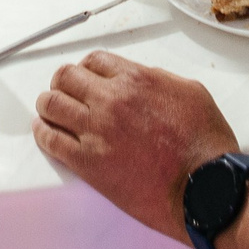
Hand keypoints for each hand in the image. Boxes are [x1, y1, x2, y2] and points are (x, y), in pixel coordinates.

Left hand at [33, 52, 239, 243]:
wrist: (204, 187)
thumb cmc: (204, 146)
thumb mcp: (190, 93)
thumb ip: (160, 80)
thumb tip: (143, 80)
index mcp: (136, 79)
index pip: (95, 61)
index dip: (87, 68)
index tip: (85, 76)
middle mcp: (110, 100)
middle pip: (66, 77)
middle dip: (63, 81)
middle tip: (64, 90)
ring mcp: (96, 131)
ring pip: (52, 104)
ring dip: (48, 104)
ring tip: (49, 109)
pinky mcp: (88, 163)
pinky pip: (51, 141)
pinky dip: (43, 133)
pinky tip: (45, 132)